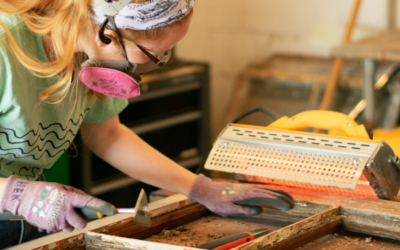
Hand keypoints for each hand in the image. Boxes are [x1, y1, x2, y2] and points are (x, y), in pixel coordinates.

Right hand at [0, 176, 115, 231]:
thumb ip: (77, 195)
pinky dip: (60, 224)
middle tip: (77, 215)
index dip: (103, 207)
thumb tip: (89, 202)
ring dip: (70, 222)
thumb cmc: (47, 191)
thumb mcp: (64, 189)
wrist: (25, 198)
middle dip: (82, 221)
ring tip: (61, 213)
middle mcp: (65, 211)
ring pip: (72, 227)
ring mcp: (57, 220)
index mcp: (70, 198)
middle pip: (82, 223)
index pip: (90, 203)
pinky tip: (53, 216)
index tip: (114, 210)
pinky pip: (61, 229)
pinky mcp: (50, 227)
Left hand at [188, 174, 292, 216]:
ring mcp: (249, 188)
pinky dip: (272, 192)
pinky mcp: (246, 189)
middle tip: (293, 204)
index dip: (279, 202)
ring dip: (279, 194)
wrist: (208, 190)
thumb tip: (259, 210)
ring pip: (267, 190)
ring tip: (289, 199)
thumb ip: (244, 209)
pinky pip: (262, 190)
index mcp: (247, 195)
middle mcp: (250, 190)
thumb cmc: (217, 201)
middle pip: (270, 192)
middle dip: (282, 198)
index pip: (267, 198)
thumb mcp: (228, 209)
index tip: (288, 206)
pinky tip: (275, 195)